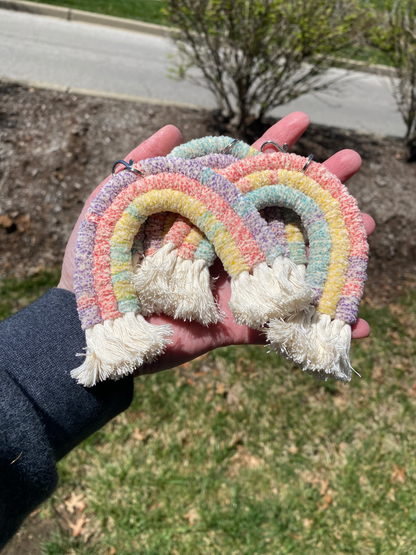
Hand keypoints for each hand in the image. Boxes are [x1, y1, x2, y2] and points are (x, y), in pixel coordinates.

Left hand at [57, 114, 374, 375]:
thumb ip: (139, 164)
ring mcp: (233, 284)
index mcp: (202, 215)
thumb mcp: (109, 202)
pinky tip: (358, 318)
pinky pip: (279, 325)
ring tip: (368, 227)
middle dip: (315, 187)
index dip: (271, 146)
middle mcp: (225, 246)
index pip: (243, 172)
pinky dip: (314, 324)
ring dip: (331, 247)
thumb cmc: (94, 261)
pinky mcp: (236, 325)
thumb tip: (170, 126)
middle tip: (353, 164)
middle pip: (278, 211)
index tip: (302, 121)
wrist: (91, 324)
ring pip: (290, 263)